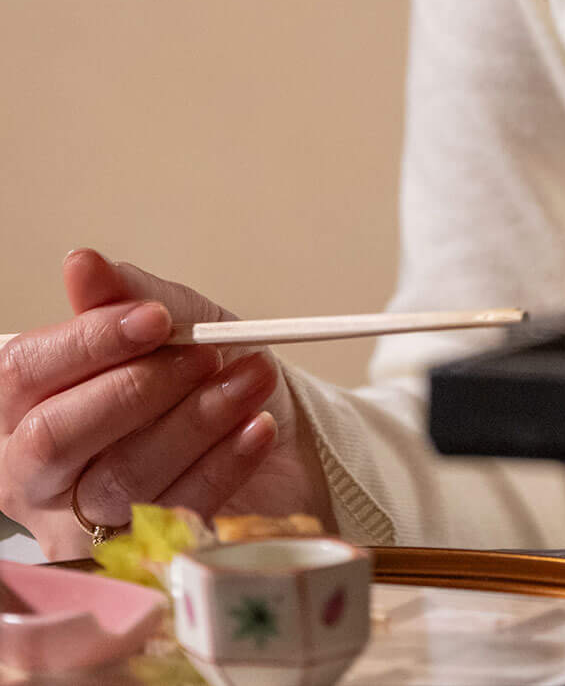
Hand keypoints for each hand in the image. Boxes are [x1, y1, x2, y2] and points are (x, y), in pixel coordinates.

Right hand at [0, 250, 333, 558]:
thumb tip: (82, 264)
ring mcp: (82, 526)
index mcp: (28, 406)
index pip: (24, 372)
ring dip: (197, 419)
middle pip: (55, 437)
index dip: (88, 341)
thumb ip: (129, 297)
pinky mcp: (139, 559)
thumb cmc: (208, 376)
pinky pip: (173, 515)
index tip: (155, 319)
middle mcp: (38, 474)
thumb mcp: (178, 322)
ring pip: (121, 478)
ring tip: (252, 377)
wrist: (280, 437)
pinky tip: (257, 427)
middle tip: (206, 353)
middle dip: (139, 388)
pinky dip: (223, 463)